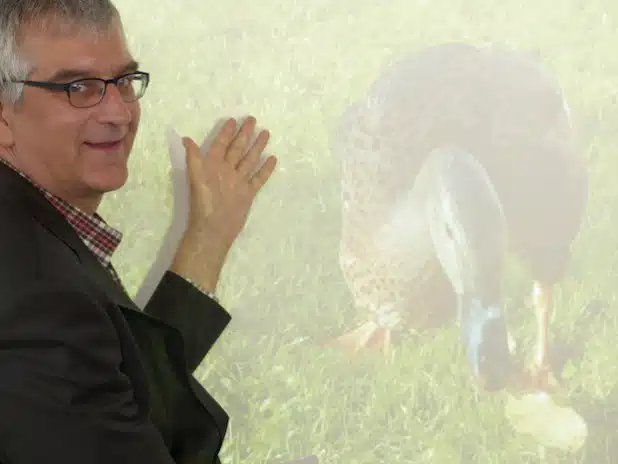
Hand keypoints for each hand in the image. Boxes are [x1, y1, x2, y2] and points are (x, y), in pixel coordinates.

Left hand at [185, 116, 275, 243]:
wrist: (214, 228)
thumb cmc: (203, 204)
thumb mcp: (196, 178)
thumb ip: (193, 158)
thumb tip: (186, 139)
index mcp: (212, 166)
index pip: (220, 144)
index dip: (226, 133)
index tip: (233, 120)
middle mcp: (226, 171)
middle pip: (237, 148)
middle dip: (244, 134)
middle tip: (252, 120)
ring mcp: (238, 181)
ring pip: (249, 160)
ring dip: (256, 147)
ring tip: (265, 133)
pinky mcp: (248, 192)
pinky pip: (258, 178)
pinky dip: (265, 169)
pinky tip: (272, 158)